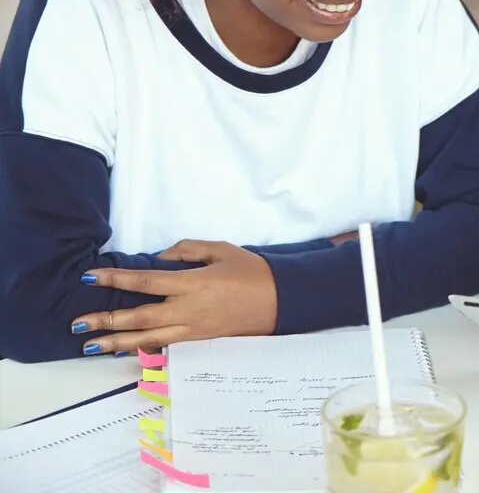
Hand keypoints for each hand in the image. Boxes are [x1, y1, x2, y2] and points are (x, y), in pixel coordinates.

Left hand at [72, 241, 278, 354]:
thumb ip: (188, 250)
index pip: (145, 280)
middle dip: (106, 320)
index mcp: (191, 283)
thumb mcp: (222, 250)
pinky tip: (123, 349)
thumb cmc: (252, 272)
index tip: (89, 277)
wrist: (280, 301)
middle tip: (77, 324)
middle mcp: (187, 309)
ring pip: (146, 337)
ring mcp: (192, 328)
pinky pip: (164, 345)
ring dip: (115, 342)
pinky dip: (140, 348)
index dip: (115, 278)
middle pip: (138, 316)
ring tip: (89, 345)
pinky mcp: (198, 340)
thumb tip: (161, 256)